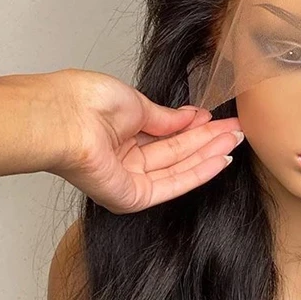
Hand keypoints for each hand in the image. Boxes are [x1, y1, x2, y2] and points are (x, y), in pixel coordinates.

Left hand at [49, 68, 242, 213]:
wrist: (62, 119)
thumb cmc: (84, 102)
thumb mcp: (135, 103)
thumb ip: (165, 117)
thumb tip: (192, 117)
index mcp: (121, 132)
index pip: (166, 133)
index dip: (194, 126)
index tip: (218, 118)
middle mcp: (126, 158)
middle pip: (177, 152)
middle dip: (209, 139)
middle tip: (238, 130)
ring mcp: (130, 179)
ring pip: (179, 167)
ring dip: (209, 154)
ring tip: (236, 140)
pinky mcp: (133, 197)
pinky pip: (173, 184)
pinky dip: (199, 172)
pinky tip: (220, 159)